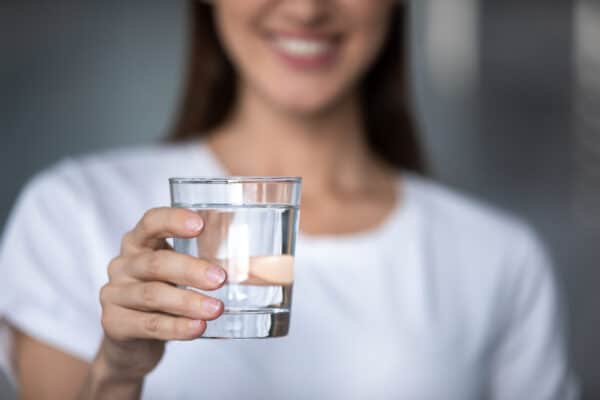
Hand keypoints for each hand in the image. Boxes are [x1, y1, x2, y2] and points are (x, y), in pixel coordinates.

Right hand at [97, 207, 225, 379]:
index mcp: (138, 244)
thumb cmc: (163, 297)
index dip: (173, 220)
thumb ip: (204, 263)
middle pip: (155, 263)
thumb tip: (262, 264)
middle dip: (190, 269)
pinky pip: (149, 324)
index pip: (150, 223)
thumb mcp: (177, 275)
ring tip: (216, 309)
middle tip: (220, 279)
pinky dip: (176, 327)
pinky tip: (197, 328)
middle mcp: (123, 265)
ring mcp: (115, 294)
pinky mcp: (115, 324)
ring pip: (153, 295)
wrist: (130, 341)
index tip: (200, 224)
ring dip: (188, 302)